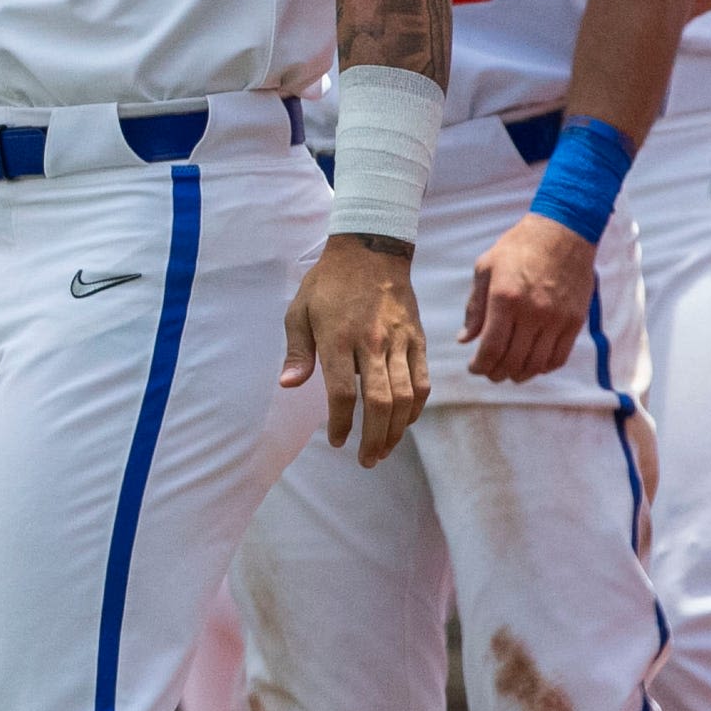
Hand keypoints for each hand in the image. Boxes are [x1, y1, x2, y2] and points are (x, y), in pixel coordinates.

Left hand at [282, 234, 429, 465]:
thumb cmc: (327, 283)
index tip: (337, 440)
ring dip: (395, 430)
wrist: (370, 250)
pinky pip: (422, 381)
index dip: (342, 423)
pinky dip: (416, 407)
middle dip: (373, 437)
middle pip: (380, 402)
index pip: (343, 392)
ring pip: (405, 397)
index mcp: (338, 338)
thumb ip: (297, 351)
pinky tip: (405, 422)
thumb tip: (288, 385)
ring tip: (383, 450)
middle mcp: (372, 343)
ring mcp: (399, 342)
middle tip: (365, 459)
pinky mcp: (418, 339)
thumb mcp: (299, 310)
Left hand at [461, 213, 595, 381]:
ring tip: (509, 373)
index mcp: (504, 299)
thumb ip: (474, 307)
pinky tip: (533, 365)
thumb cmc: (518, 248)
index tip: (474, 368)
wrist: (562, 233)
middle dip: (497, 373)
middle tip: (489, 373)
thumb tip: (465, 340)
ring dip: (520, 374)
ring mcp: (556, 319)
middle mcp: (532, 312)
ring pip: (537, 364)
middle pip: (513, 360)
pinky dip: (544, 368)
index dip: (480, 365)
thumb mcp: (485, 268)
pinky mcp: (575, 321)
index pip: (491, 347)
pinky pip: (559, 357)